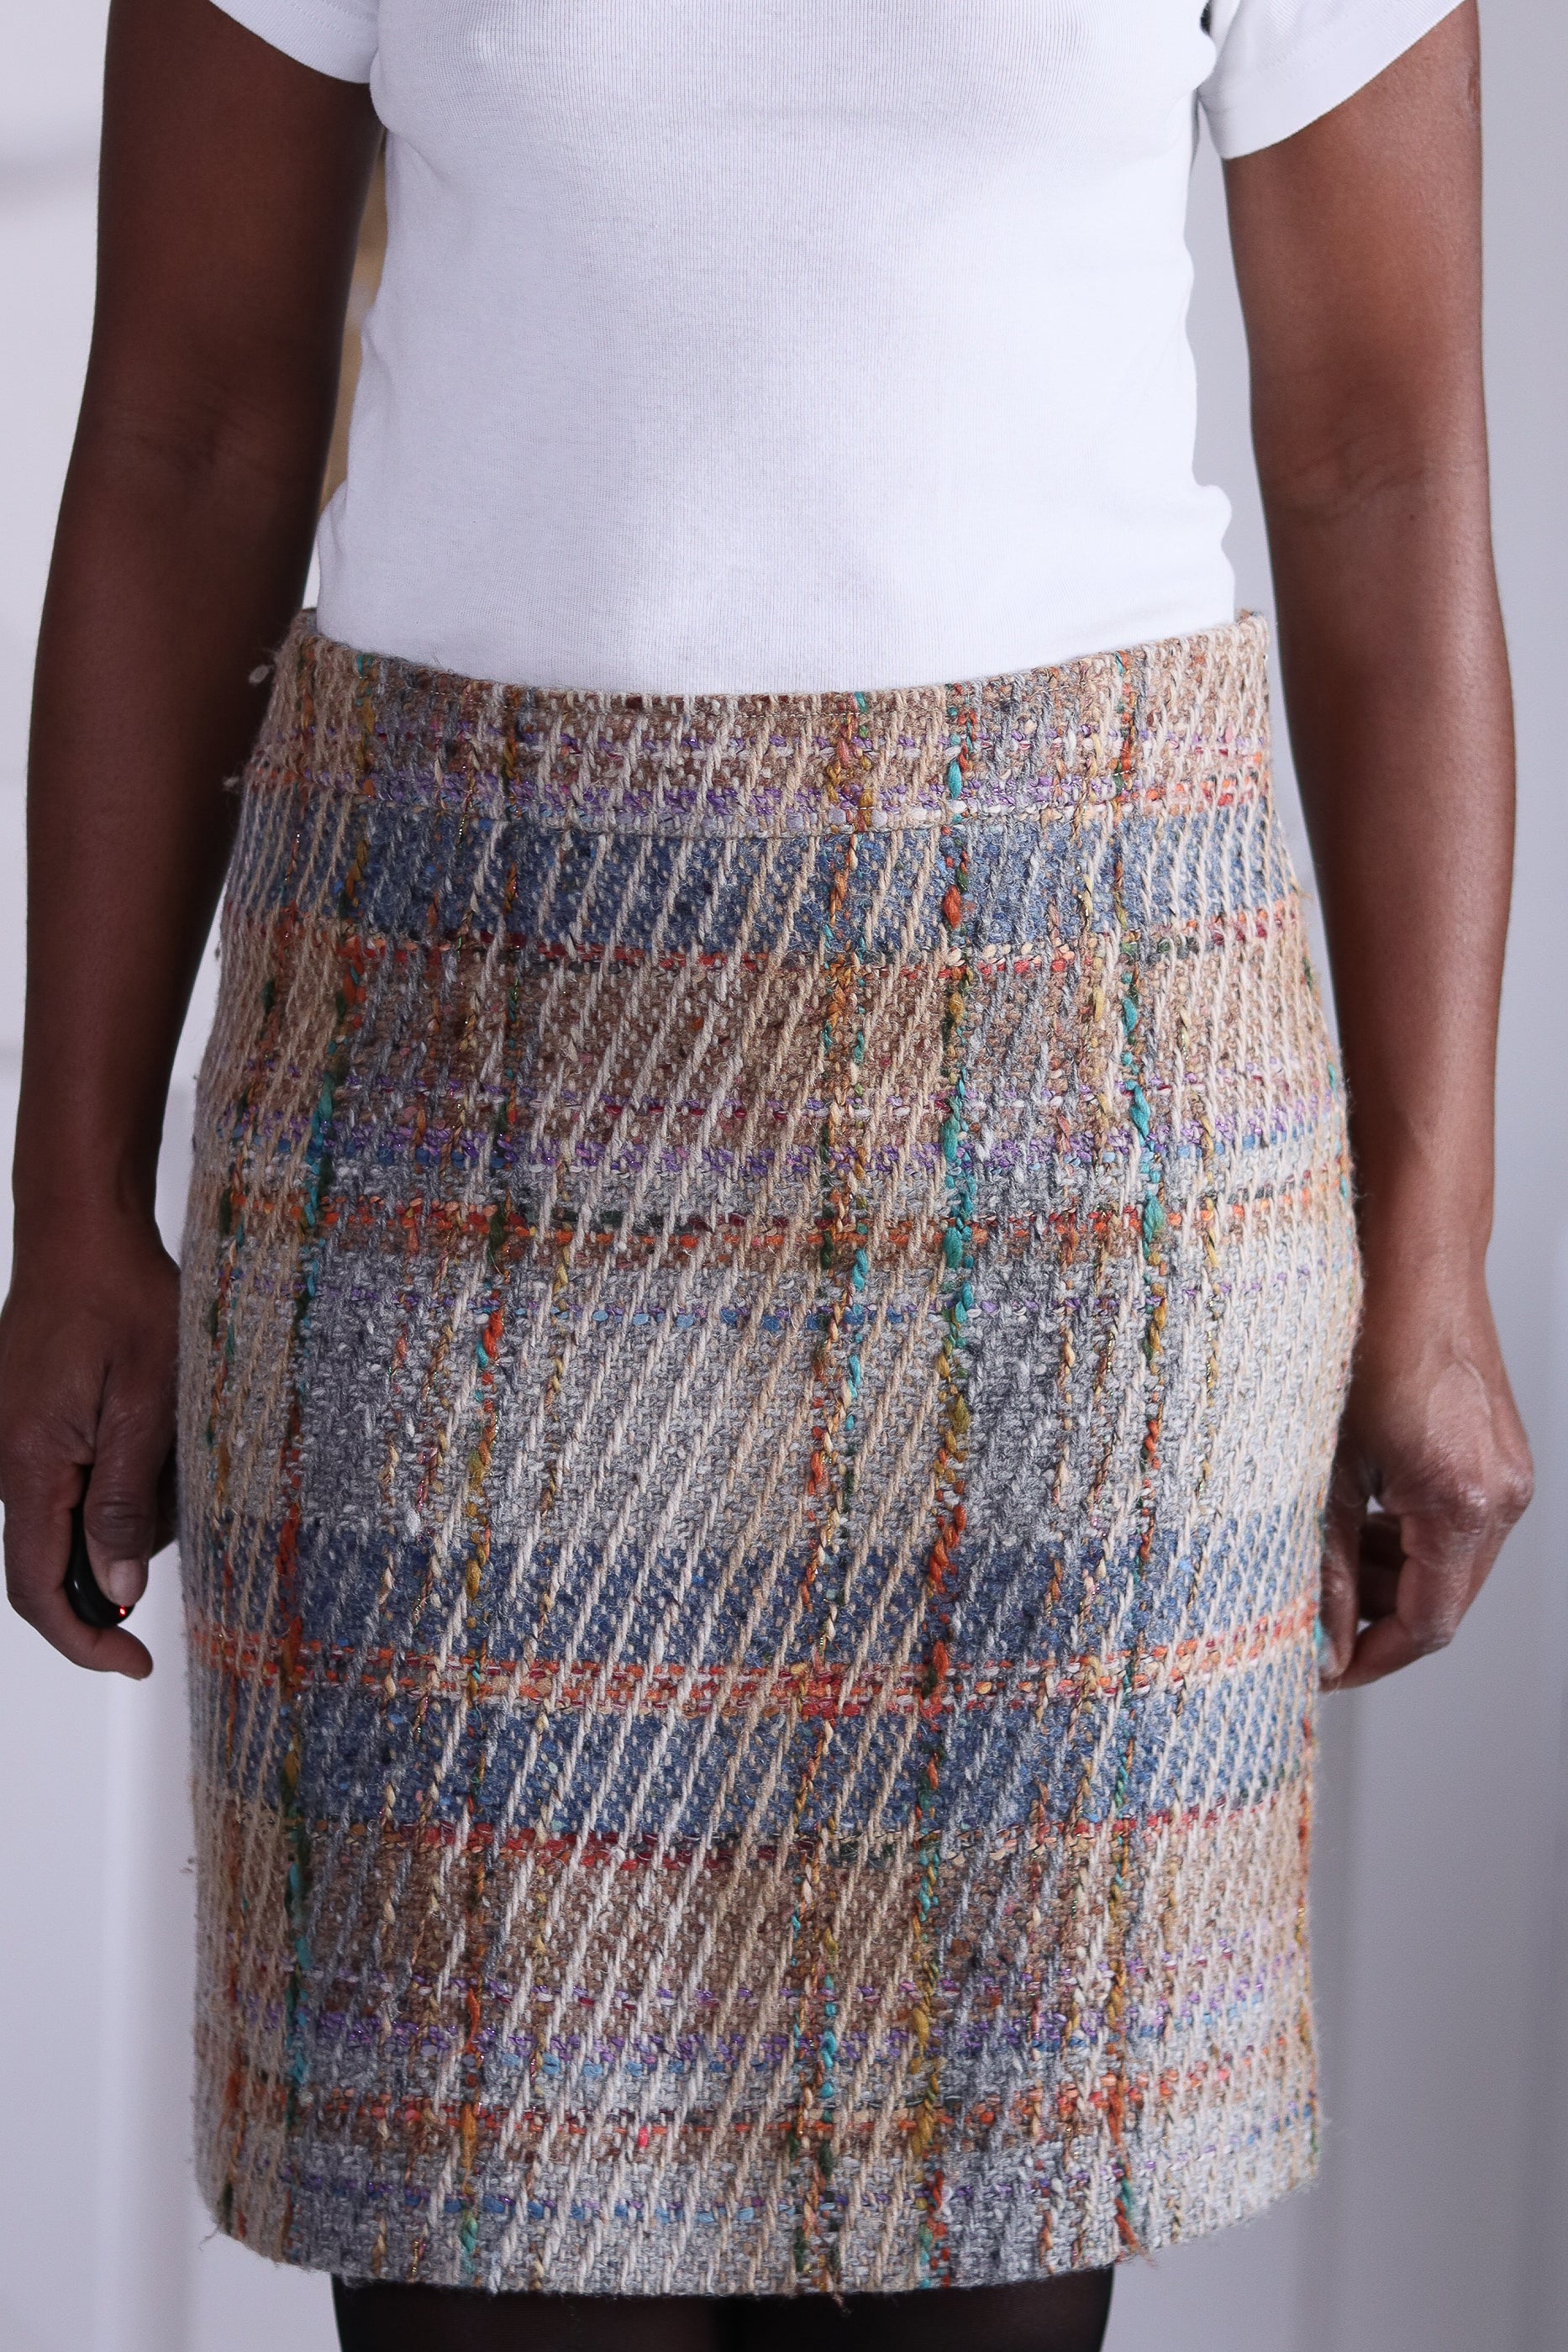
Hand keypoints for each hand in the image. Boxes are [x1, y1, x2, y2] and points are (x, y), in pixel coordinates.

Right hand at [0, 1214, 179, 1677]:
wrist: (81, 1234)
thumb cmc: (120, 1300)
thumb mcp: (149, 1403)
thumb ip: (126, 1499)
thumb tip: (115, 1585)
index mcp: (28, 1466)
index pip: (35, 1588)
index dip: (82, 1638)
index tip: (131, 1662)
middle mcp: (5, 1463)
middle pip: (56, 1558)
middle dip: (123, 1553)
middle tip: (178, 1493)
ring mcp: (12, 1443)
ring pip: (70, 1517)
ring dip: (127, 1504)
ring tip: (168, 1437)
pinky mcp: (27, 1425)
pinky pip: (70, 1477)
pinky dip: (115, 1471)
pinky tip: (146, 1424)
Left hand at [1318, 1243, 1532, 1688]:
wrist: (1412, 1253)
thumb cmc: (1365, 1335)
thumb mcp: (1325, 1462)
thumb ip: (1323, 1559)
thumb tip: (1315, 1635)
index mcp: (1464, 1503)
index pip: (1428, 1627)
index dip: (1369, 1658)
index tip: (1321, 1670)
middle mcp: (1502, 1492)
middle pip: (1443, 1599)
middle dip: (1373, 1618)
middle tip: (1308, 1620)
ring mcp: (1505, 1469)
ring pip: (1447, 1560)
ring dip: (1388, 1576)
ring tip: (1321, 1564)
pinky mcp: (1493, 1447)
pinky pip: (1452, 1517)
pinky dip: (1405, 1533)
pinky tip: (1352, 1517)